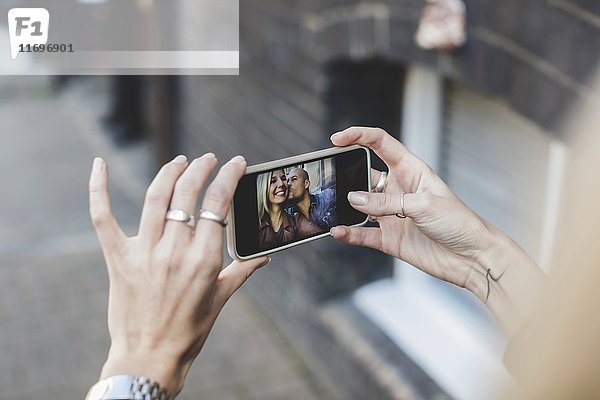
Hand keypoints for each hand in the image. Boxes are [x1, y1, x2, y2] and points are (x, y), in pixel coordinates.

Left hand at [88, 154, 269, 395]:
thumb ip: (242, 270)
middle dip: (201, 168)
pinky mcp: (118, 258)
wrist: (150, 357)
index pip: (218, 203)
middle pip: (187, 192)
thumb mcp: (221, 299)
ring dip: (170, 171)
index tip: (236, 164)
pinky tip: (99, 164)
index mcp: (204, 260)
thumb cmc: (190, 330)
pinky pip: (103, 216)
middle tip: (208, 159)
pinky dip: (99, 188)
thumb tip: (263, 255)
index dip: (228, 176)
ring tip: (180, 161)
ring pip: (156, 196)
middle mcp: (174, 251)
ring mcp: (143, 252)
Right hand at [330, 127, 544, 335]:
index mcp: (411, 170)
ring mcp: (392, 214)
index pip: (381, 144)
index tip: (338, 138)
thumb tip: (353, 199)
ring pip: (359, 205)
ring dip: (344, 205)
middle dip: (344, 171)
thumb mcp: (423, 205)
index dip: (359, 136)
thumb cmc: (459, 223)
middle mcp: (398, 189)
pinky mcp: (389, 238)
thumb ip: (387, 202)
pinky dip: (349, 233)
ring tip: (329, 205)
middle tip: (326, 173)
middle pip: (364, 173)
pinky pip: (363, 234)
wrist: (472, 258)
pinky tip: (338, 231)